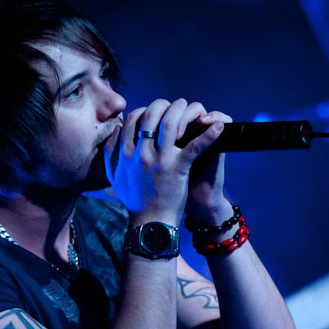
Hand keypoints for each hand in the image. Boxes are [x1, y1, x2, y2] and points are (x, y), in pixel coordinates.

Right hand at [104, 98, 225, 224]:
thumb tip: (112, 133)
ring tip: (194, 110)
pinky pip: (194, 147)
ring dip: (183, 112)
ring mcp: (159, 160)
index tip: (157, 112)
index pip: (134, 118)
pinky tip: (218, 126)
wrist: (150, 223)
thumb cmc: (135, 201)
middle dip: (165, 105)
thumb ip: (109, 154)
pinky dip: (208, 135)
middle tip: (176, 106)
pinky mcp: (177, 169)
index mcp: (126, 153)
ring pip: (170, 124)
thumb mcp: (114, 177)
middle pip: (151, 115)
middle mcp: (140, 153)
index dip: (147, 109)